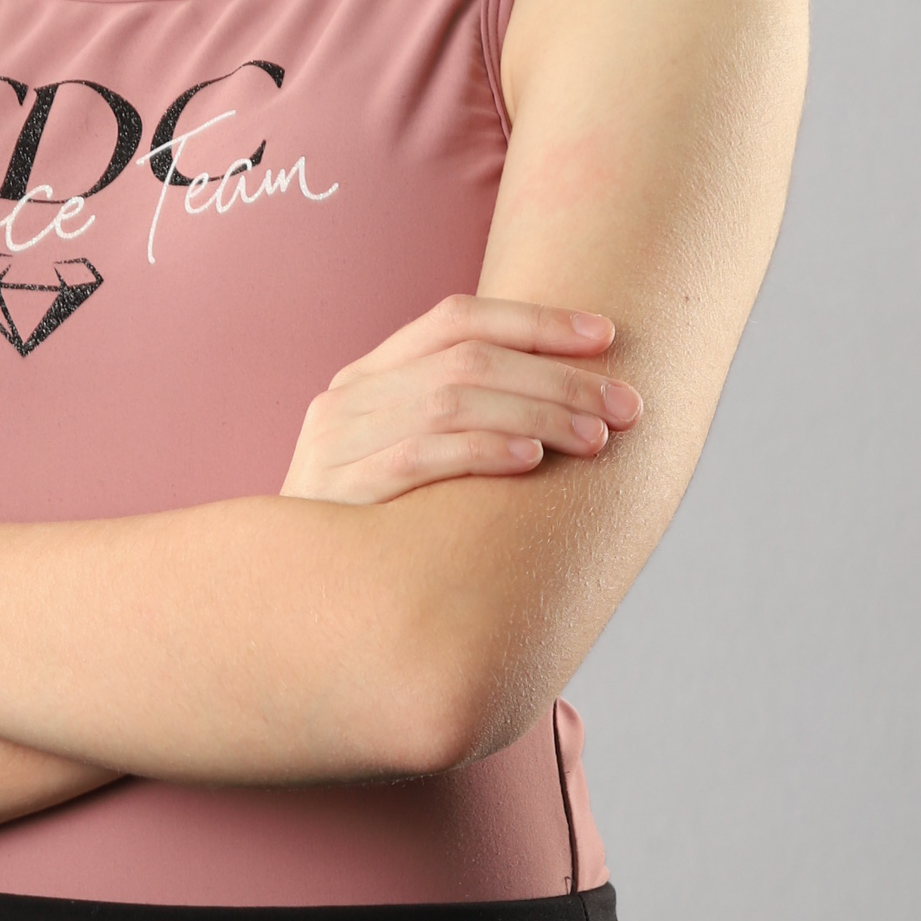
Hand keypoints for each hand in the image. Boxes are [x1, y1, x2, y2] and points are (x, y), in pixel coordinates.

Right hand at [278, 295, 640, 507]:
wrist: (293, 602)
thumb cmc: (376, 529)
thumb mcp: (405, 457)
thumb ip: (461, 421)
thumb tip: (574, 397)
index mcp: (369, 374)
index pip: (456, 317)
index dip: (536, 320)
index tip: (608, 336)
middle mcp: (348, 396)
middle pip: (467, 359)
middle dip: (558, 376)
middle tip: (627, 405)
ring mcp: (337, 442)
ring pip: (451, 400)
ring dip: (537, 412)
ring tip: (596, 437)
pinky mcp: (339, 492)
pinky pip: (419, 456)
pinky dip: (482, 450)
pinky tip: (532, 459)